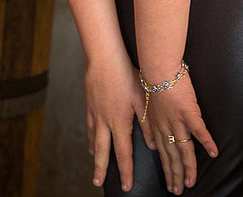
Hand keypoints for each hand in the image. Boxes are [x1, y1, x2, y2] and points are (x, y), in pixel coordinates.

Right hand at [83, 54, 150, 192]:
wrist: (103, 58)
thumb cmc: (125, 75)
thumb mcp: (142, 99)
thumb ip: (147, 124)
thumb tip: (152, 145)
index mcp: (120, 122)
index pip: (123, 153)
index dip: (125, 171)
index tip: (126, 185)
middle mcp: (105, 121)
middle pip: (102, 151)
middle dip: (101, 169)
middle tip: (98, 183)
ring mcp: (94, 113)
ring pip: (94, 140)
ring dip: (95, 155)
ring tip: (95, 166)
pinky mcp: (89, 104)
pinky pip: (89, 127)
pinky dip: (90, 138)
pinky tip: (91, 141)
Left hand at [144, 71, 217, 194]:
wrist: (157, 66)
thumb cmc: (152, 82)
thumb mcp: (147, 107)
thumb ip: (150, 126)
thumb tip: (151, 142)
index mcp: (157, 125)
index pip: (163, 153)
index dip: (167, 169)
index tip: (169, 183)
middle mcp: (165, 127)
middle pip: (171, 156)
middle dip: (174, 175)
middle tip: (177, 191)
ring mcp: (177, 121)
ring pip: (183, 150)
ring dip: (187, 168)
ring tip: (190, 182)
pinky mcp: (188, 112)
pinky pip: (199, 131)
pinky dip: (206, 142)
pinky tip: (213, 153)